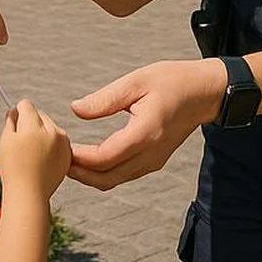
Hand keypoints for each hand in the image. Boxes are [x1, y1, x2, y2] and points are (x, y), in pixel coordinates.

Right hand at [0, 99, 71, 199]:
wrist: (29, 195)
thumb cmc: (14, 169)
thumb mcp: (6, 141)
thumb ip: (11, 121)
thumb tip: (15, 110)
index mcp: (33, 126)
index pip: (26, 105)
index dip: (17, 113)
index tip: (14, 123)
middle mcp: (51, 130)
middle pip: (39, 114)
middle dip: (31, 122)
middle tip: (22, 142)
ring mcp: (62, 141)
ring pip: (50, 126)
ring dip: (43, 132)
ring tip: (33, 152)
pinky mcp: (69, 153)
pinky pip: (59, 140)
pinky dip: (52, 144)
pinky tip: (43, 158)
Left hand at [67, 59, 226, 190]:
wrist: (204, 92)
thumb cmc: (171, 81)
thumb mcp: (136, 81)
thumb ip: (105, 98)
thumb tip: (75, 109)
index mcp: (145, 134)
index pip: (105, 157)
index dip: (80, 157)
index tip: (61, 146)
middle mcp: (150, 154)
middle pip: (108, 178)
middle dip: (80, 174)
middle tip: (57, 160)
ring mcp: (154, 161)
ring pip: (116, 180)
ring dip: (91, 175)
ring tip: (69, 159)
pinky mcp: (155, 160)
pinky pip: (125, 174)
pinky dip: (104, 171)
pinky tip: (90, 158)